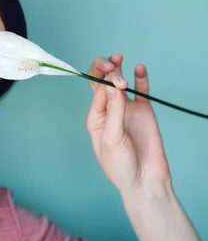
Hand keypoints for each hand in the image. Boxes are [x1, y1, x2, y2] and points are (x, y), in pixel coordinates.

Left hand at [85, 54, 170, 195]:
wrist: (145, 181)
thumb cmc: (120, 165)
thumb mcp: (112, 139)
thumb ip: (114, 112)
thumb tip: (112, 86)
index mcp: (96, 117)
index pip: (96, 91)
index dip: (101, 80)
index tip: (111, 77)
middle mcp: (109, 110)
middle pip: (102, 83)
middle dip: (104, 69)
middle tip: (112, 63)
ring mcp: (126, 109)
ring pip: (120, 83)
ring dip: (117, 69)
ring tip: (118, 59)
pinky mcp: (143, 111)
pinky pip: (141, 91)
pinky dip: (140, 79)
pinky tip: (139, 68)